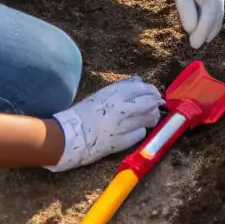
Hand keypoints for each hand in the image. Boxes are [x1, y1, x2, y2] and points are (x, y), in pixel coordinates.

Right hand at [45, 76, 161, 171]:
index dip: (152, 91)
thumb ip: (123, 87)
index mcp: (115, 92)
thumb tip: (139, 82)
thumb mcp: (102, 94)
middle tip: (155, 107)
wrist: (69, 135)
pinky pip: (140, 134)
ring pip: (149, 118)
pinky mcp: (122, 142)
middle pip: (150, 103)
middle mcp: (122, 107)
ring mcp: (123, 125)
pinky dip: (140, 131)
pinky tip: (136, 131)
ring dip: (151, 118)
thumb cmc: (83, 113)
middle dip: (155, 104)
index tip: (154, 94)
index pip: (143, 88)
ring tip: (148, 119)